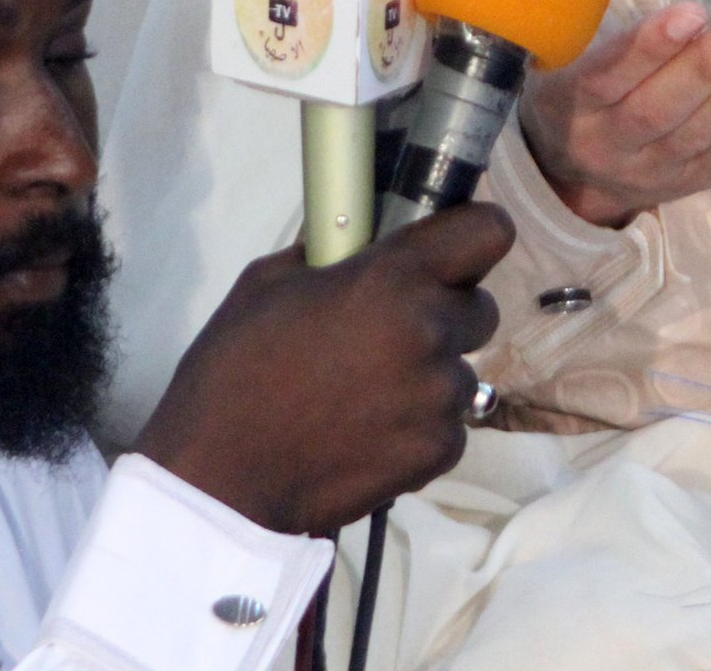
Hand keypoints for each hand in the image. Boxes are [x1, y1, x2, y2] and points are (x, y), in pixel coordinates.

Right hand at [133, 203, 512, 535]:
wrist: (223, 478)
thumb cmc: (236, 370)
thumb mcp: (268, 285)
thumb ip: (328, 254)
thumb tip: (354, 238)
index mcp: (393, 279)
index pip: (488, 231)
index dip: (473, 236)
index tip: (450, 252)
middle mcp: (431, 332)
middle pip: (480, 307)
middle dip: (444, 314)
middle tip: (390, 332)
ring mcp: (440, 397)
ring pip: (461, 371)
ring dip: (428, 377)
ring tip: (368, 396)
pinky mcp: (438, 452)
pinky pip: (448, 425)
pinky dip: (419, 427)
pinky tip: (368, 435)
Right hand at [517, 3, 710, 227]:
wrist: (577, 174)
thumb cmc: (585, 93)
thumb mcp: (574, 62)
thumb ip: (620, 42)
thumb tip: (691, 14)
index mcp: (572, 105)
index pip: (610, 76)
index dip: (652, 46)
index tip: (695, 13)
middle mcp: (605, 146)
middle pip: (657, 110)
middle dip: (707, 68)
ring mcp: (646, 173)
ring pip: (693, 136)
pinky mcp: (682, 188)